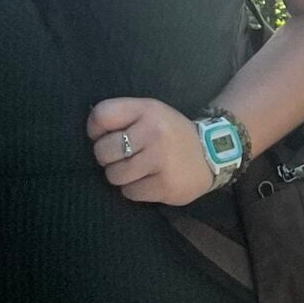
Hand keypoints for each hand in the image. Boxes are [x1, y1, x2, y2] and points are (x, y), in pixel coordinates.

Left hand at [87, 96, 224, 206]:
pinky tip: (149, 180)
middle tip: (126, 156)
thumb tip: (91, 134)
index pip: (101, 115)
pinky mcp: (164, 185)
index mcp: (147, 110)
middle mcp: (154, 132)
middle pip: (102, 151)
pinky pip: (129, 192)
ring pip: (114, 175)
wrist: (212, 154)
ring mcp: (160, 160)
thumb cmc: (170, 134)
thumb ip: (122, 117)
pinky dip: (135, 189)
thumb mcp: (150, 113)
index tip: (107, 135)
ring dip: (121, 176)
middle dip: (108, 158)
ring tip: (138, 170)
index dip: (96, 129)